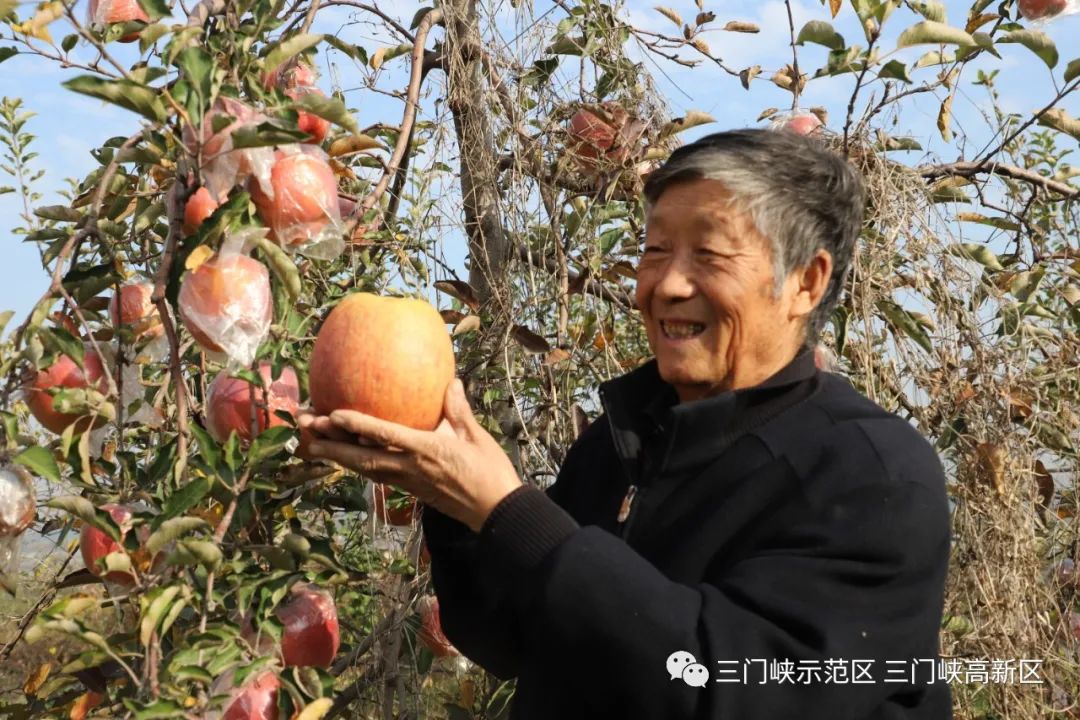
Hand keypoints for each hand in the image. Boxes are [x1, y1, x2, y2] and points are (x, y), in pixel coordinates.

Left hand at [297, 379, 522, 532]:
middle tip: (302, 426)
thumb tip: (450, 382)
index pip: (386, 436)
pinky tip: (342, 454)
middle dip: (329, 443)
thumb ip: (458, 410)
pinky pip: (375, 474)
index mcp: (427, 451)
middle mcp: (410, 468)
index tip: (333, 414)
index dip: (358, 426)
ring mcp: (407, 481)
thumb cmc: (489, 473)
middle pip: (361, 457)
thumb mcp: (476, 437)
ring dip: (334, 454)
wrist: (494, 512)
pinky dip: (354, 463)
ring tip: (308, 440)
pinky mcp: (409, 489)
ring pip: (362, 468)